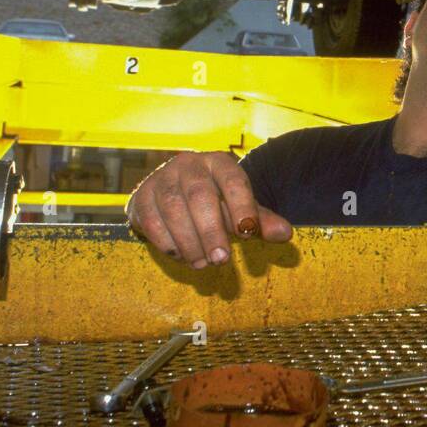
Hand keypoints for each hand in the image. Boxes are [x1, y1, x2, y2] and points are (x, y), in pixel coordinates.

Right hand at [126, 151, 291, 267]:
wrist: (173, 194)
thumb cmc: (215, 202)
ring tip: (203, 264)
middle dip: (211, 230)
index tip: (248, 232)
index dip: (242, 206)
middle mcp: (189, 165)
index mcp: (219, 163)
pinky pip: (152, 221)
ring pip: (173, 209)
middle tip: (222, 259)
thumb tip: (285, 234)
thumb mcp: (240, 208)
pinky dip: (168, 242)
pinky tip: (182, 256)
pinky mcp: (141, 196)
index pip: (234, 180)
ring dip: (189, 241)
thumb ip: (261, 221)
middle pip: (200, 195)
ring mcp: (162, 178)